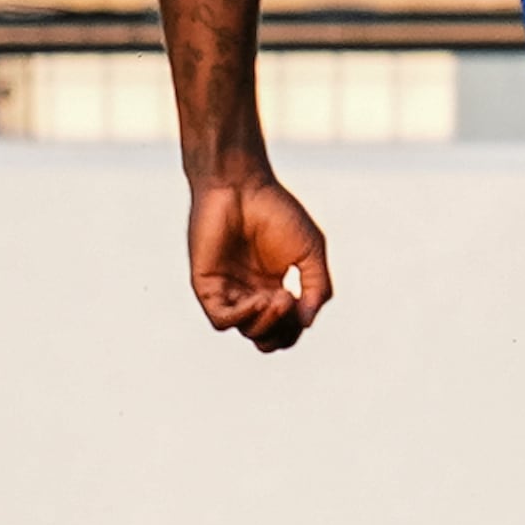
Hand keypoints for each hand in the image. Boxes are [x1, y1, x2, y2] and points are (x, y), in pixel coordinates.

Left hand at [188, 177, 331, 351]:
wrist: (241, 187)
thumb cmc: (277, 212)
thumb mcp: (310, 251)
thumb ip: (317, 286)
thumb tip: (307, 323)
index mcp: (273, 287)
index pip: (284, 327)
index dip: (296, 327)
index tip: (303, 301)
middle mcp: (250, 293)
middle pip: (265, 336)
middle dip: (282, 332)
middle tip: (290, 304)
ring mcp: (228, 291)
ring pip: (246, 330)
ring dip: (267, 322)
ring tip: (280, 297)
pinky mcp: (207, 287)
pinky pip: (222, 319)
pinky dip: (243, 316)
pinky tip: (259, 299)